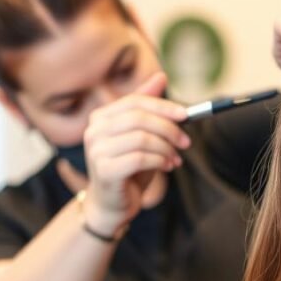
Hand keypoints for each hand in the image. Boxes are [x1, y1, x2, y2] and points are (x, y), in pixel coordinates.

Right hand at [80, 72, 189, 234]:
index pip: (136, 101)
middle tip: (186, 142)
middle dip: (169, 128)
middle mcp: (94, 130)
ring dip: (166, 148)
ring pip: (142, 138)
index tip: (187, 115)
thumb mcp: (142, 135)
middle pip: (139, 117)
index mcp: (101, 117)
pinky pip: (139, 158)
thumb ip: (148, 108)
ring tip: (176, 159)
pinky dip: (160, 161)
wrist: (113, 204)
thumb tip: (161, 76)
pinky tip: (167, 167)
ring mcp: (96, 150)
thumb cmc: (129, 168)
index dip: (164, 106)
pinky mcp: (104, 170)